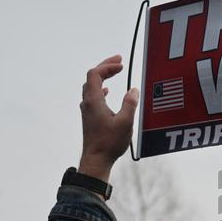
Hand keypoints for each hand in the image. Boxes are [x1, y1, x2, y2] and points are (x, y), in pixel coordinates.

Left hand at [78, 55, 138, 182]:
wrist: (96, 160)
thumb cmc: (109, 143)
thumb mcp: (125, 122)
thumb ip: (130, 104)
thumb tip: (133, 90)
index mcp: (94, 101)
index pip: (95, 74)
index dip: (107, 66)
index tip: (121, 65)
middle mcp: (88, 103)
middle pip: (92, 77)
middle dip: (105, 67)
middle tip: (118, 60)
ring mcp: (87, 110)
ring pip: (91, 86)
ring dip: (102, 76)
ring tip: (114, 72)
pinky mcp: (90, 117)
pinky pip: (93, 96)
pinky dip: (101, 88)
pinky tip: (107, 91)